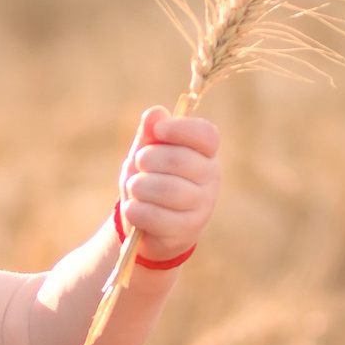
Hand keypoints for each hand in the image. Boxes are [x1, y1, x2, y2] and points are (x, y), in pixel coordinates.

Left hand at [117, 108, 219, 265]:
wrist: (149, 226)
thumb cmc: (151, 180)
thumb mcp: (146, 152)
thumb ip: (150, 133)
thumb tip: (155, 113)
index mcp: (206, 153)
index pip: (206, 135)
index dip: (180, 129)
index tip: (158, 131)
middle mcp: (211, 177)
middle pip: (179, 160)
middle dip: (147, 160)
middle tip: (137, 164)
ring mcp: (202, 206)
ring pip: (167, 189)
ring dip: (139, 186)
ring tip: (134, 188)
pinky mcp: (187, 230)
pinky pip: (155, 216)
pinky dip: (135, 210)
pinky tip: (133, 209)